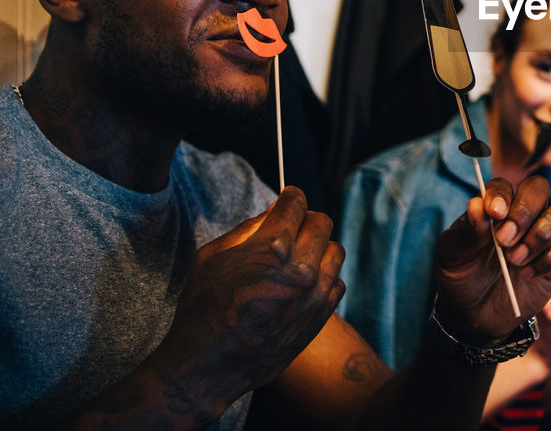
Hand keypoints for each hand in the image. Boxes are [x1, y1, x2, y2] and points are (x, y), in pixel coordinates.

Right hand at [156, 187, 345, 405]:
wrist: (210, 363)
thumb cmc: (204, 308)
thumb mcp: (213, 256)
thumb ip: (248, 228)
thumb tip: (274, 210)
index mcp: (272, 245)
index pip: (296, 202)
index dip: (291, 196)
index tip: (289, 198)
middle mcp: (301, 266)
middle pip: (321, 221)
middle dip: (306, 219)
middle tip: (292, 227)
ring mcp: (316, 291)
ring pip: (335, 250)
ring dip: (319, 248)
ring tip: (299, 258)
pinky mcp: (322, 314)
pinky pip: (337, 281)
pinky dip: (325, 277)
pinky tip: (305, 284)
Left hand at [435, 175, 550, 342]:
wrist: (478, 314)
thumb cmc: (464, 276)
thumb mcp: (454, 255)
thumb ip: (466, 231)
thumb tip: (477, 205)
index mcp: (496, 206)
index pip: (505, 185)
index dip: (502, 196)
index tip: (495, 214)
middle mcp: (525, 213)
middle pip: (540, 188)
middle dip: (525, 211)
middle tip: (505, 240)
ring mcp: (546, 232)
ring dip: (541, 234)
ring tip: (516, 260)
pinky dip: (550, 258)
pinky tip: (529, 274)